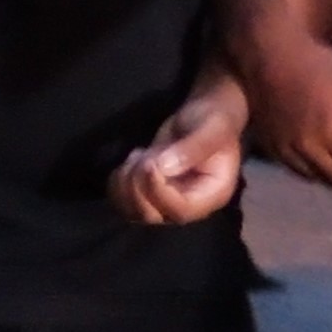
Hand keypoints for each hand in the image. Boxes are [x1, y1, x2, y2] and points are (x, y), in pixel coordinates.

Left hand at [112, 73, 249, 225]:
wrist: (203, 116)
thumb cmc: (213, 120)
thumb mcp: (211, 128)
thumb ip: (192, 148)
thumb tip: (163, 168)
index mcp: (212, 194)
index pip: (180, 210)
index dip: (157, 190)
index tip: (149, 162)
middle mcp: (190, 205)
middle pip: (152, 215)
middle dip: (137, 187)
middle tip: (141, 156)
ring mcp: (168, 201)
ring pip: (133, 211)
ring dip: (124, 185)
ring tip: (136, 156)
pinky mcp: (150, 193)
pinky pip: (124, 201)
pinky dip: (117, 184)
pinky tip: (130, 161)